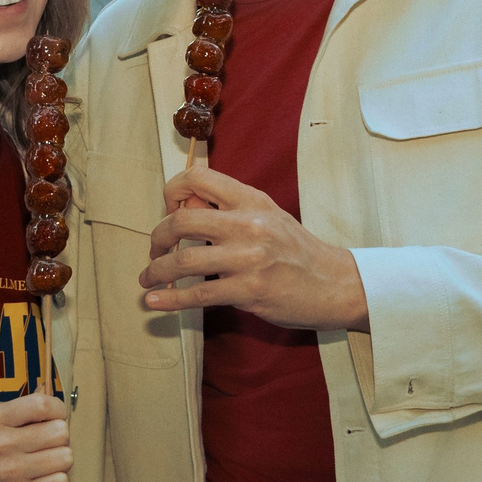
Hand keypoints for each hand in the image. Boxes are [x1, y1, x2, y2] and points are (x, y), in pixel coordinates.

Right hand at [0, 392, 70, 481]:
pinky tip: (42, 480)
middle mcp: (0, 445)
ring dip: (59, 460)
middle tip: (46, 444)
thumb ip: (13, 407)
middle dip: (58, 437)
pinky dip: (56, 481)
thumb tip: (47, 397)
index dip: (57, 410)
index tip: (54, 418)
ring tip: (43, 463)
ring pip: (65, 457)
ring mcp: (11, 473)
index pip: (42, 405)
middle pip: (60, 432)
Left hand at [138, 167, 370, 331]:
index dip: (173, 192)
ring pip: (184, 261)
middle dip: (157, 237)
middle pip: (182, 220)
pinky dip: (170, 301)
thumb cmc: (295, 250)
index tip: (169, 211)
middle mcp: (248, 224)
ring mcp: (248, 259)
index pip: (198, 177)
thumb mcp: (267, 216)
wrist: (334, 284)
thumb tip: (182, 208)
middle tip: (154, 250)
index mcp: (251, 199)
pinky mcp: (249, 291)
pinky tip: (155, 303)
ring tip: (148, 279)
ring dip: (156, 272)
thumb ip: (228, 209)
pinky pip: (198, 295)